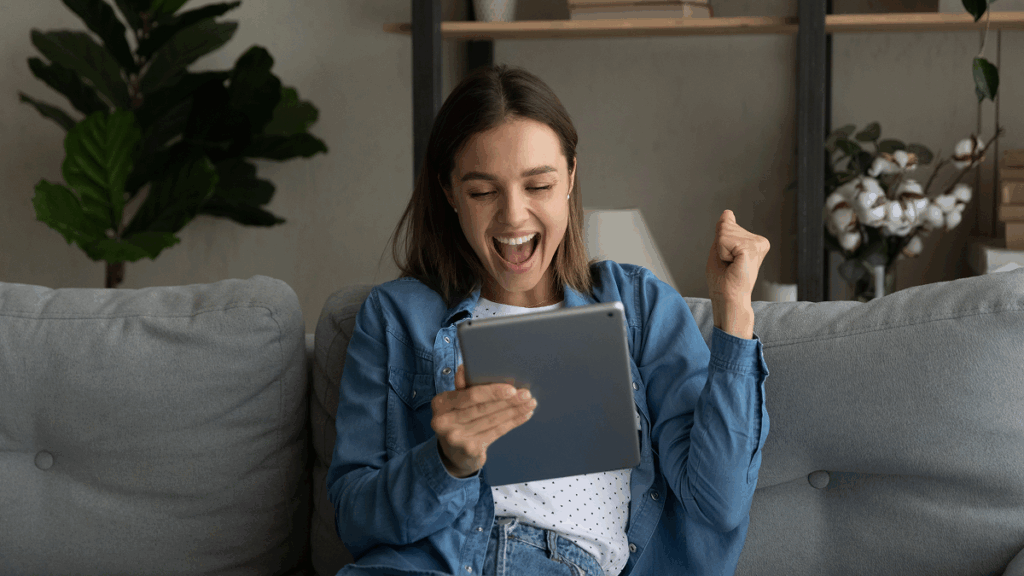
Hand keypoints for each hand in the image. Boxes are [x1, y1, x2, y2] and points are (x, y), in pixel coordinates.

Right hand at [431, 364, 536, 477]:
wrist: (454, 454)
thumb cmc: (458, 420)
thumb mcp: (455, 403)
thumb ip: (462, 387)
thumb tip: (464, 368)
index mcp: (440, 403)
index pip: (469, 395)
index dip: (492, 392)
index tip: (511, 389)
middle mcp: (444, 421)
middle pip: (482, 408)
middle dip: (508, 401)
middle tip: (527, 394)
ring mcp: (456, 438)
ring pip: (492, 420)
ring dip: (514, 411)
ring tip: (530, 403)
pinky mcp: (469, 449)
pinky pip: (496, 432)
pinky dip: (512, 423)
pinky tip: (524, 415)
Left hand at [706, 210, 769, 336]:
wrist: (727, 298)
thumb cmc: (723, 281)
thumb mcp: (719, 249)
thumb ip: (723, 231)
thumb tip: (728, 213)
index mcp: (752, 241)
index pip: (726, 222)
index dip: (718, 241)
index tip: (726, 259)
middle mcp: (758, 241)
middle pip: (725, 226)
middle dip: (719, 246)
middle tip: (727, 264)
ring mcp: (757, 243)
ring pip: (724, 231)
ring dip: (720, 251)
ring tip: (730, 266)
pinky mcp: (752, 247)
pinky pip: (724, 239)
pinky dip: (721, 253)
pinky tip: (732, 265)